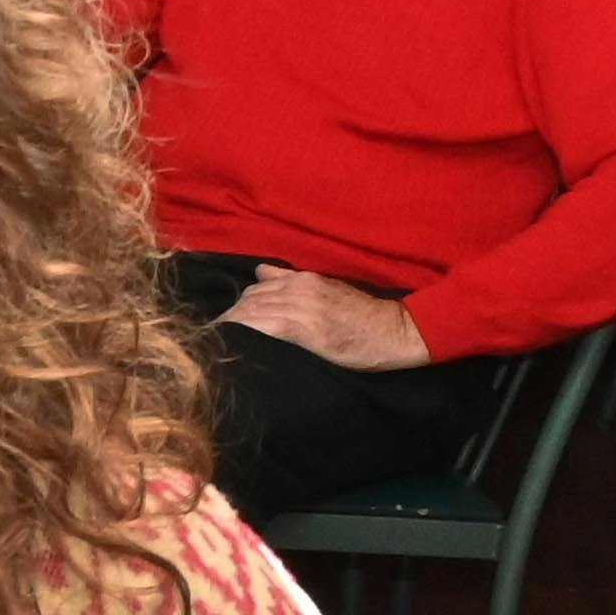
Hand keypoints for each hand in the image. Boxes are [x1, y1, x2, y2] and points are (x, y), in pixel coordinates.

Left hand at [228, 266, 433, 371]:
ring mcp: (301, 307)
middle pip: (248, 300)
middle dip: (232, 318)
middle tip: (221, 336)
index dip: (239, 307)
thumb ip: (292, 281)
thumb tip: (261, 271)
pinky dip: (245, 332)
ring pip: (251, 311)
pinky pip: (263, 325)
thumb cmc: (364, 315)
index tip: (228, 323)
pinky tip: (233, 343)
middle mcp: (297, 288)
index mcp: (303, 279)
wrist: (395, 330)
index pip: (256, 288)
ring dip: (233, 326)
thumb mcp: (328, 289)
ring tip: (220, 343)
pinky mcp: (304, 328)